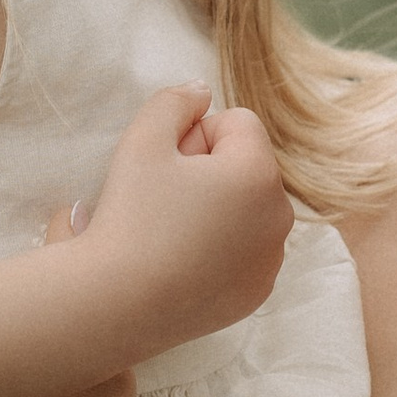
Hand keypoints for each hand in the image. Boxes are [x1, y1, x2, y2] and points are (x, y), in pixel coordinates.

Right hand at [82, 83, 291, 348]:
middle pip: (245, 166)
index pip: (237, 123)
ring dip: (216, 209)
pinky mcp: (257, 293)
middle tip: (163, 200)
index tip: (166, 166)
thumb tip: (202, 92)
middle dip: (209, 171)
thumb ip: (175, 101)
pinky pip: (244, 252)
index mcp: (259, 173)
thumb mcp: (142, 139)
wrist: (116, 304)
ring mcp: (271, 260)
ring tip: (170, 234)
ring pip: (246, 210)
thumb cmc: (130, 216)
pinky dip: (220, 249)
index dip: (194, 136)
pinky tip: (182, 263)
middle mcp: (279, 216)